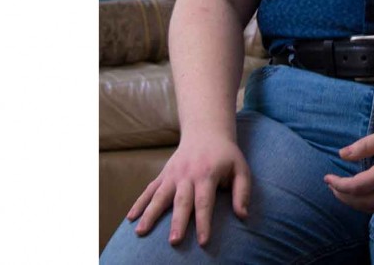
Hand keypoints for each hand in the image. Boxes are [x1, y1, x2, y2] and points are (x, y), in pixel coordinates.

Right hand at [126, 131, 251, 245]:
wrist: (206, 131)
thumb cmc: (226, 155)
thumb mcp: (240, 168)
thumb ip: (242, 191)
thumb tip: (243, 215)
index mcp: (207, 174)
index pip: (205, 202)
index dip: (204, 222)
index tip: (203, 241)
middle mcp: (187, 175)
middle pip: (181, 201)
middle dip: (177, 222)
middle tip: (174, 241)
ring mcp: (173, 174)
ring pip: (160, 196)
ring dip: (150, 214)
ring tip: (140, 232)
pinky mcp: (164, 174)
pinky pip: (149, 189)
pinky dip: (139, 203)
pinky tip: (131, 218)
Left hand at [324, 119, 373, 213]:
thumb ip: (365, 146)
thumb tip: (342, 154)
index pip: (354, 188)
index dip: (337, 184)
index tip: (326, 177)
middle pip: (360, 203)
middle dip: (342, 196)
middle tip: (331, 184)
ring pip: (371, 209)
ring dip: (354, 203)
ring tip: (343, 191)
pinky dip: (368, 205)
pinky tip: (365, 195)